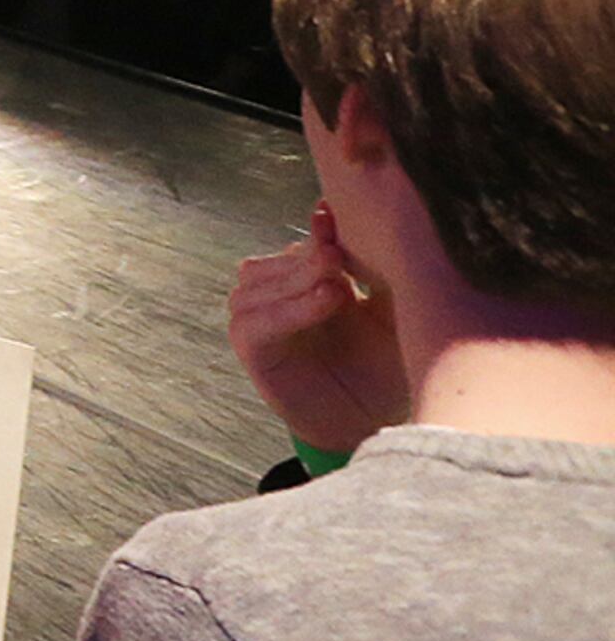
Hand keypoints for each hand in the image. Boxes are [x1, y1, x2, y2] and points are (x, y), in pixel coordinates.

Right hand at [225, 202, 407, 456]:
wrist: (371, 422)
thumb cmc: (382, 367)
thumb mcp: (389, 312)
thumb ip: (376, 271)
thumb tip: (370, 223)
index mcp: (304, 280)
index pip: (303, 244)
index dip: (319, 231)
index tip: (337, 218)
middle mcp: (272, 293)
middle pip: (281, 259)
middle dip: (312, 256)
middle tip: (341, 257)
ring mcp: (255, 319)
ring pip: (259, 282)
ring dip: (298, 279)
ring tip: (339, 286)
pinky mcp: (251, 349)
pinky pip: (256, 321)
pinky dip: (290, 309)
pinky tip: (327, 302)